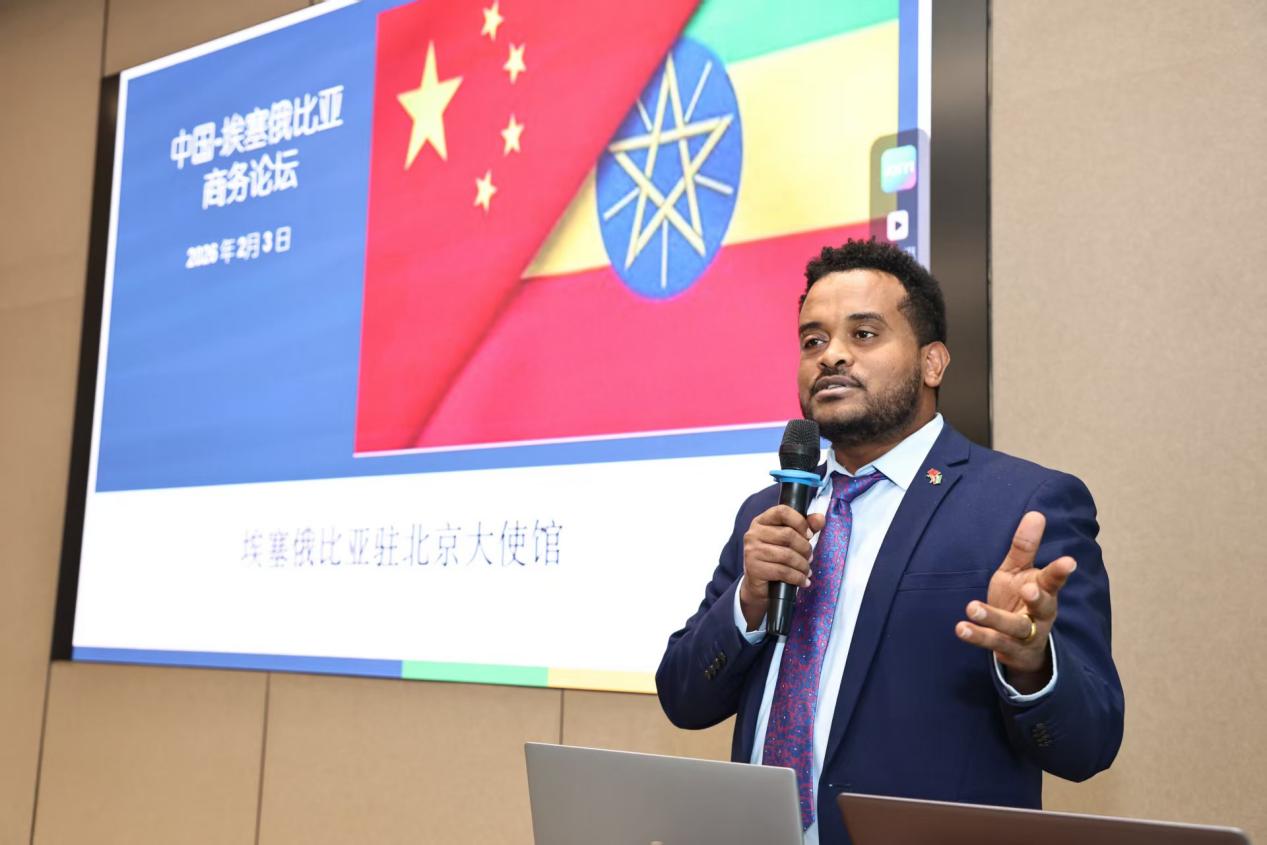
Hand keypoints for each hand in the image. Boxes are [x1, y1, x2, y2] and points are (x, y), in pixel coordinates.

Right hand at [738, 506, 826, 630]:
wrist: (758, 585)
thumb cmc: (775, 558)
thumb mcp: (790, 540)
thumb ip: (805, 527)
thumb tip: (820, 518)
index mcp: (761, 521)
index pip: (782, 511)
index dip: (800, 521)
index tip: (809, 534)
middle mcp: (753, 534)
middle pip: (788, 534)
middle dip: (805, 548)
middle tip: (809, 557)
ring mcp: (752, 551)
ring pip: (787, 555)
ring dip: (803, 565)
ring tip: (807, 571)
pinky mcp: (754, 569)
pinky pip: (783, 571)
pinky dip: (797, 577)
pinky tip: (802, 581)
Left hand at [955, 511, 1076, 692]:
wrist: (1021, 645)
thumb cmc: (1020, 599)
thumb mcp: (1019, 572)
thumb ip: (1025, 547)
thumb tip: (1036, 513)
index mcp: (1044, 590)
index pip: (1054, 580)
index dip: (1061, 571)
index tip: (1069, 561)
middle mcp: (1040, 614)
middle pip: (1043, 607)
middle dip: (1037, 598)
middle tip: (1029, 588)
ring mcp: (1026, 635)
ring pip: (1014, 627)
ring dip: (994, 618)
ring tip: (972, 608)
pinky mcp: (1009, 650)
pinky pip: (993, 643)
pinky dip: (977, 636)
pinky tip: (961, 628)